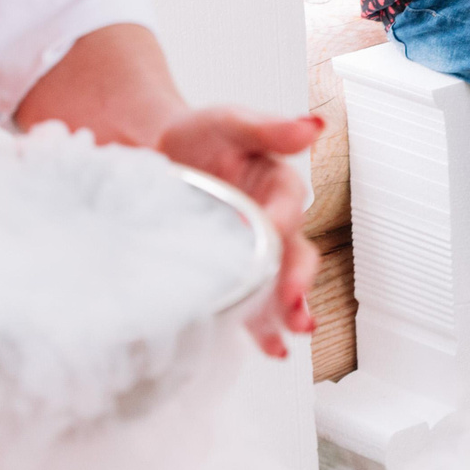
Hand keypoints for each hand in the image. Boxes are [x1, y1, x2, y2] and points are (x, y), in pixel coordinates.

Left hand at [155, 106, 324, 358]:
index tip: (273, 231)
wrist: (156, 159)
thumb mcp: (230, 123)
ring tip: (293, 330)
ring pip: (280, 286)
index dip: (283, 221)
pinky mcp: (235, 276)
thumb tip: (313, 126)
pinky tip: (272, 346)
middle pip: (294, 255)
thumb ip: (269, 127)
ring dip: (288, 310)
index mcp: (278, 185)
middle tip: (295, 301)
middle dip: (298, 281)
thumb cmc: (199, 138)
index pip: (289, 206)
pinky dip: (265, 329)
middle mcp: (274, 224)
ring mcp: (256, 254)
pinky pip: (255, 307)